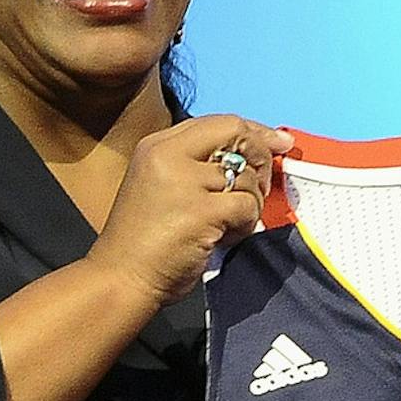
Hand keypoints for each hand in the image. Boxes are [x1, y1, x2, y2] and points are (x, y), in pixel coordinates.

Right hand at [85, 114, 292, 311]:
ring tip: (228, 225)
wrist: (122, 277)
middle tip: (264, 185)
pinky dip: (246, 224)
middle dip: (262, 155)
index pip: (218, 123)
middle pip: (236, 133)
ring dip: (249, 203)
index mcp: (158, 146)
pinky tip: (225, 237)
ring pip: (246, 176)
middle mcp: (168, 155)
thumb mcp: (161, 185)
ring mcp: (184, 181)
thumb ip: (197, 167)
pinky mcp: (200, 210)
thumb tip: (250, 158)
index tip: (278, 142)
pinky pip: (246, 206)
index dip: (254, 131)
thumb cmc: (144, 241)